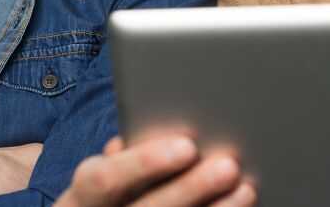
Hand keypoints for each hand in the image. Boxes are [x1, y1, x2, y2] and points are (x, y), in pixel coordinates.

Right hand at [54, 135, 256, 206]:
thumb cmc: (113, 188)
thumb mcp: (104, 170)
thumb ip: (125, 153)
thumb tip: (146, 133)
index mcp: (83, 196)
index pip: (105, 179)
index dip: (145, 163)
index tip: (187, 146)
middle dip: (191, 188)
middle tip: (229, 166)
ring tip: (246, 190)